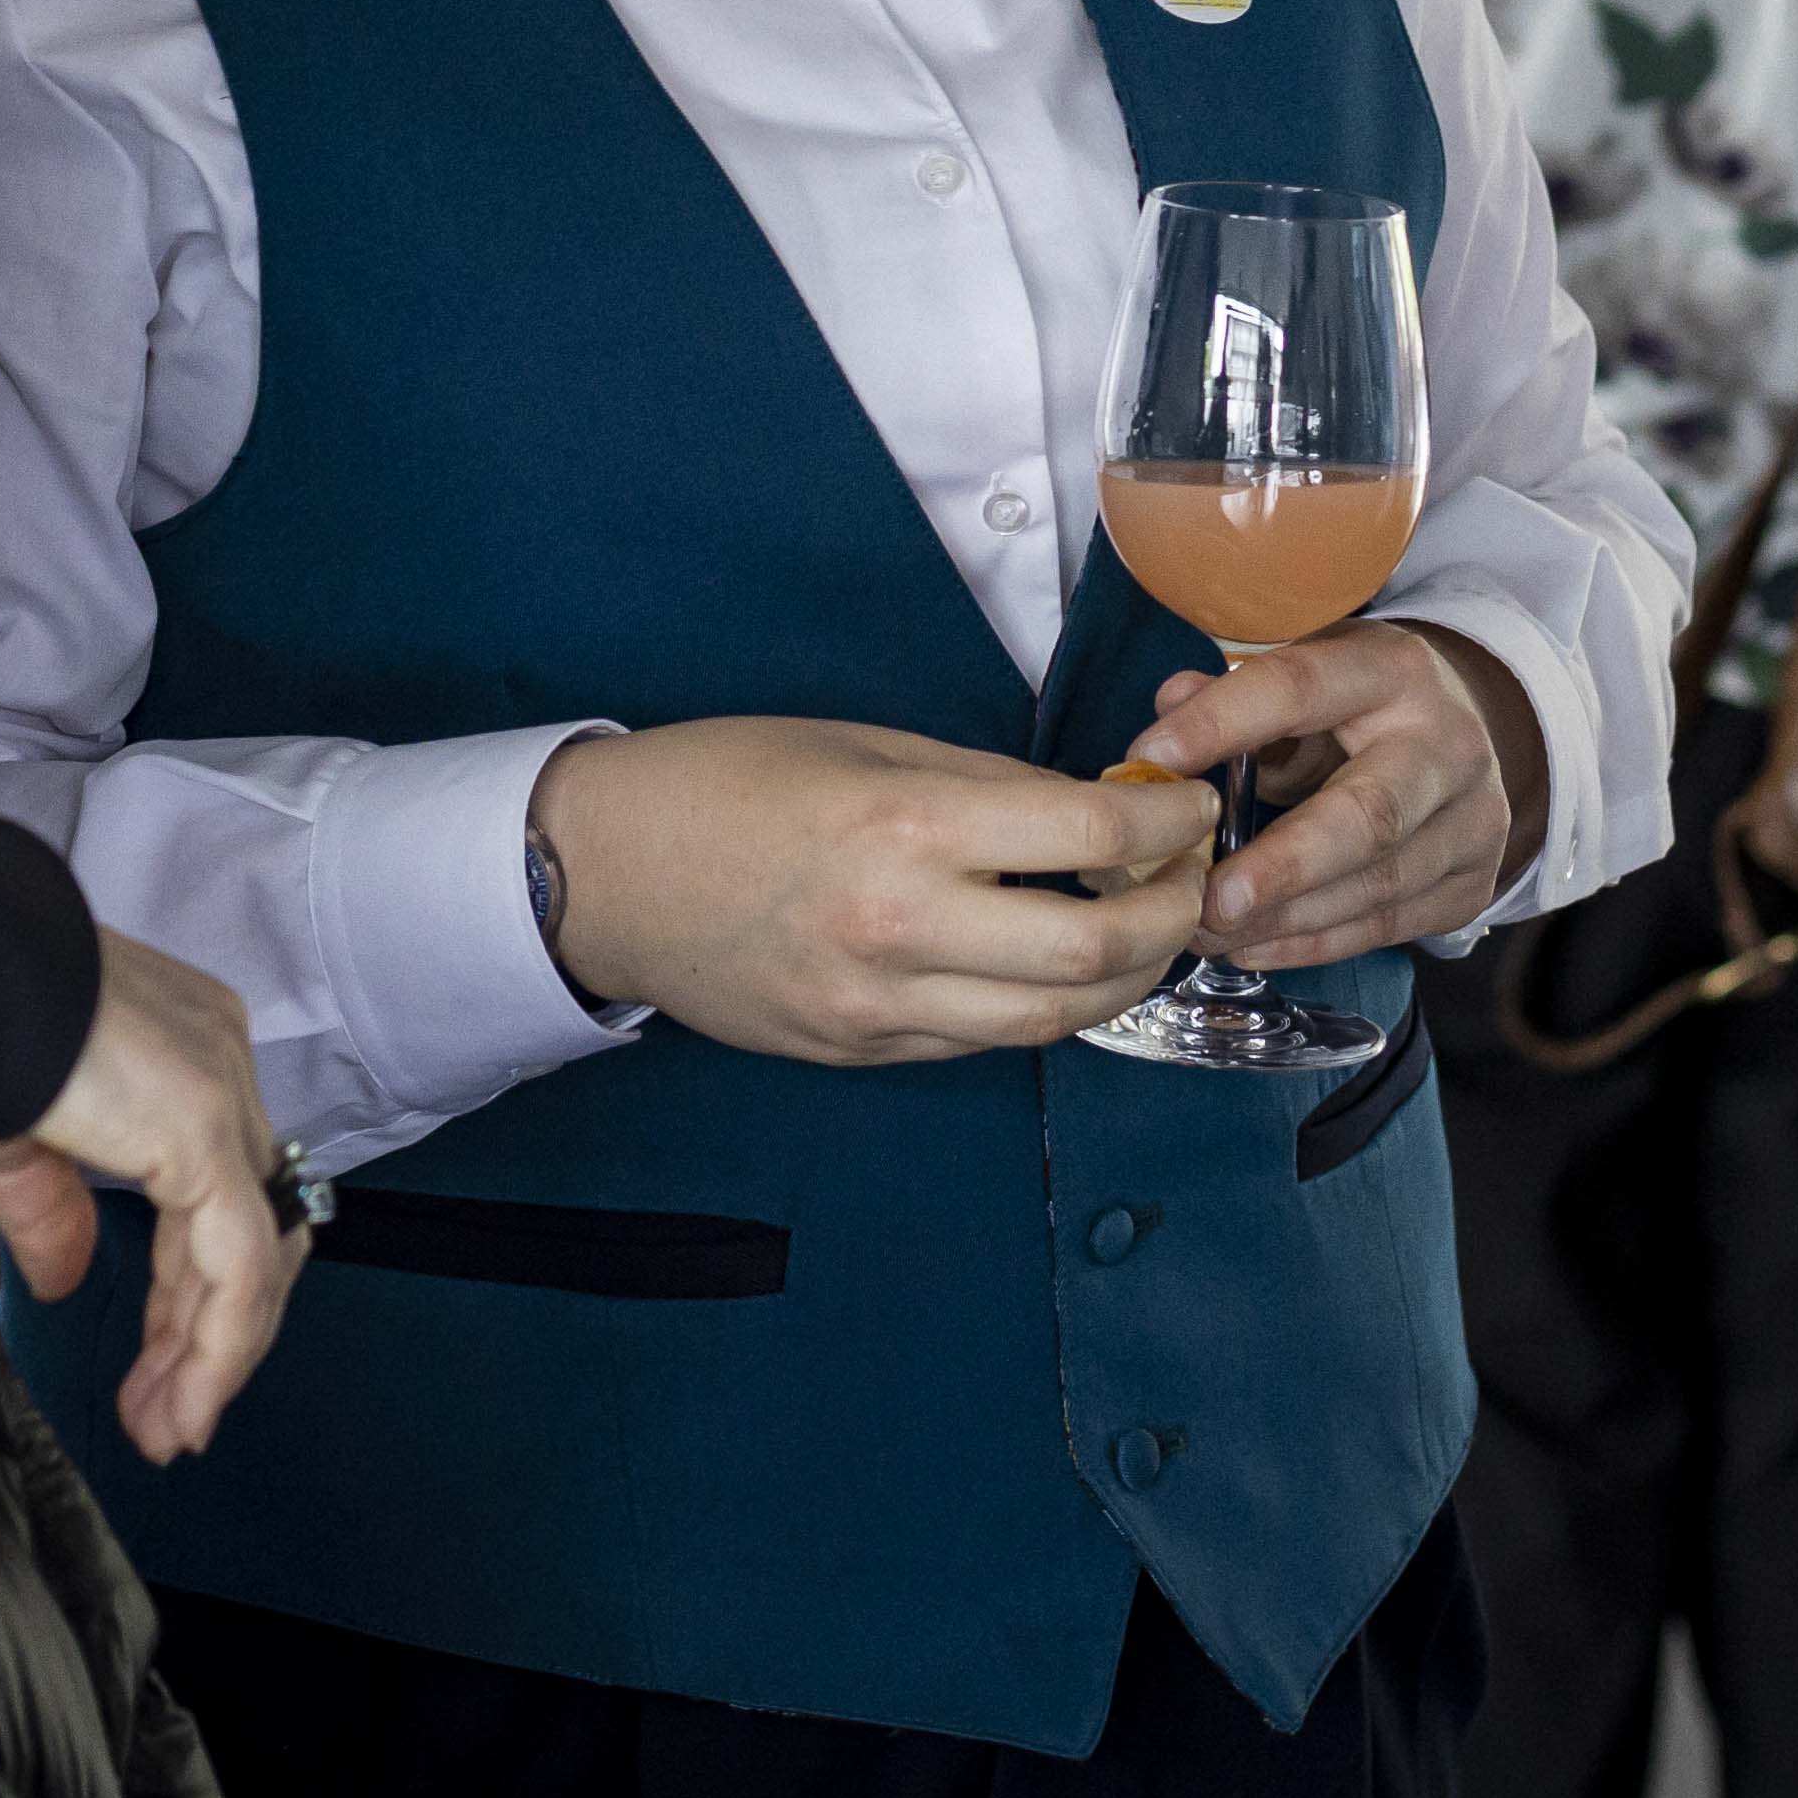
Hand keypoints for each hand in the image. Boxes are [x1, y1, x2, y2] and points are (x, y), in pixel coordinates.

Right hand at [0, 929, 301, 1465]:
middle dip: (206, 1337)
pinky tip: (185, 1406)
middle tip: (165, 1422)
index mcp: (179, 1051)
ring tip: (167, 1432)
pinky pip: (238, 1263)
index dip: (193, 1296)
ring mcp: (221, 1089)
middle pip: (247, 1228)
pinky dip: (219, 1346)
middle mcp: (218, 1060)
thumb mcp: (9, 1139)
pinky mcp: (205, 1128)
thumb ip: (52, 1210)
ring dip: (212, 1356)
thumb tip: (69, 1279)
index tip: (159, 1377)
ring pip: (255, 1253)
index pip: (216, 1196)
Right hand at [529, 718, 1211, 1065]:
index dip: (1169, 821)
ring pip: (1053, 1019)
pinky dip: (1041, 1004)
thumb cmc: (728, 780)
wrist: (604, 873)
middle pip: (1096, 951)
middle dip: (1174, 916)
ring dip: (1125, 976)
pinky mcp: (861, 1051)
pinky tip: (1055, 963)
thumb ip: (986, 784)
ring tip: (1145, 928)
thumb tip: (1093, 806)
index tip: (1193, 806)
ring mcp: (881, 1006)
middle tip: (1193, 879)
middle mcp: (904, 927)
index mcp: (908, 826)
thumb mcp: (866, 745)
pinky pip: (983, 1039)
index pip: (1091, 832)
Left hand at [1127, 625, 1546, 969]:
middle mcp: (1447, 745)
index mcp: (1392, 670)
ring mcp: (1472, 820)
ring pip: (1378, 884)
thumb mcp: (1307, 676)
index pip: (1301, 688)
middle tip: (1209, 900)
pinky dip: (1313, 944)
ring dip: (1285, 919)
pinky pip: (1388, 926)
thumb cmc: (1359, 708)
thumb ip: (1235, 692)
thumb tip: (1171, 705)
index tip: (1153, 756)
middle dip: (1283, 865)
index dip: (1223, 721)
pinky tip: (1251, 947)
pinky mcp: (1473, 883)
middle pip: (1370, 815)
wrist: (1460, 739)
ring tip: (1207, 930)